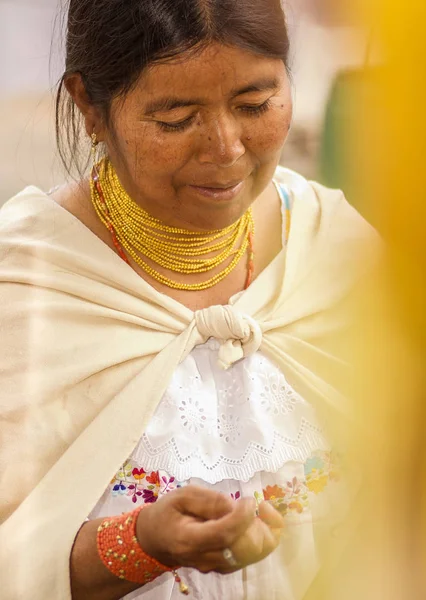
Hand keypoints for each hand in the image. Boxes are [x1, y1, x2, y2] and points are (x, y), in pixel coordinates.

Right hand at [136, 485, 284, 574]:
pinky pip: (251, 556)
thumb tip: (236, 506)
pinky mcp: (225, 567)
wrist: (156, 539)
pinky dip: (262, 539)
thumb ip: (210, 500)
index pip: (224, 535)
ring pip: (253, 555)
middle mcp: (205, 559)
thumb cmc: (169, 512)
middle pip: (243, 549)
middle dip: (258, 525)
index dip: (243, 517)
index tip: (249, 500)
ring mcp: (216, 566)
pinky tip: (257, 520)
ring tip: (260, 511)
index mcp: (189, 540)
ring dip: (265, 532)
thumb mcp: (183, 495)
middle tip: (255, 504)